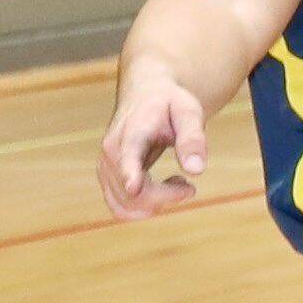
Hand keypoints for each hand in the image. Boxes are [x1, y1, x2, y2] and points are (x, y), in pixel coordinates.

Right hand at [101, 74, 207, 218]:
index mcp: (131, 133)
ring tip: (177, 182)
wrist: (145, 95)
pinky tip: (163, 187)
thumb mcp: (188, 111)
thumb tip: (196, 170)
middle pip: (132, 193)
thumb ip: (193, 138)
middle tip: (189, 187)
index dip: (130, 173)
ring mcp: (105, 168)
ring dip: (156, 204)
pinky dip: (145, 207)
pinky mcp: (107, 179)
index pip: (127, 156)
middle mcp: (111, 153)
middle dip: (165, 197)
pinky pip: (121, 208)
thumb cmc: (170, 103)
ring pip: (125, 206)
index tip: (134, 187)